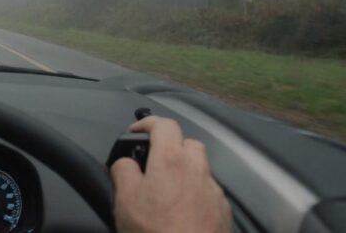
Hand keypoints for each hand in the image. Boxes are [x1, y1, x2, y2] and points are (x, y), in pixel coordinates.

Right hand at [111, 117, 231, 232]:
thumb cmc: (155, 231)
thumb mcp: (124, 199)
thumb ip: (123, 171)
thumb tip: (124, 162)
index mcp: (172, 159)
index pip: (164, 124)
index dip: (146, 123)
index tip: (135, 132)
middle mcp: (197, 169)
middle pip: (188, 143)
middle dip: (170, 146)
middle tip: (152, 162)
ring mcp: (213, 191)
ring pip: (201, 167)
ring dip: (185, 169)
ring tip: (167, 188)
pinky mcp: (223, 212)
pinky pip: (209, 191)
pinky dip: (195, 191)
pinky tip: (183, 210)